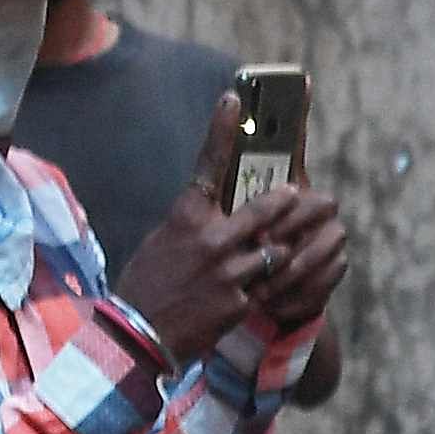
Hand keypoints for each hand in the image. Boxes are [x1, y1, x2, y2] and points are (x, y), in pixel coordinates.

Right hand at [113, 100, 350, 350]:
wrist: (137, 335)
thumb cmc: (148, 283)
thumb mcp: (165, 240)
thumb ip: (196, 223)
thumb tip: (220, 212)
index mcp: (186, 216)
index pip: (210, 163)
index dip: (222, 128)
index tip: (233, 98)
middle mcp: (211, 238)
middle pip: (265, 208)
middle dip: (285, 203)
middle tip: (297, 195)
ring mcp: (230, 272)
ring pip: (277, 250)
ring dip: (279, 252)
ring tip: (276, 255)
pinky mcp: (241, 302)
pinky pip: (270, 288)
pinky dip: (268, 289)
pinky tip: (256, 295)